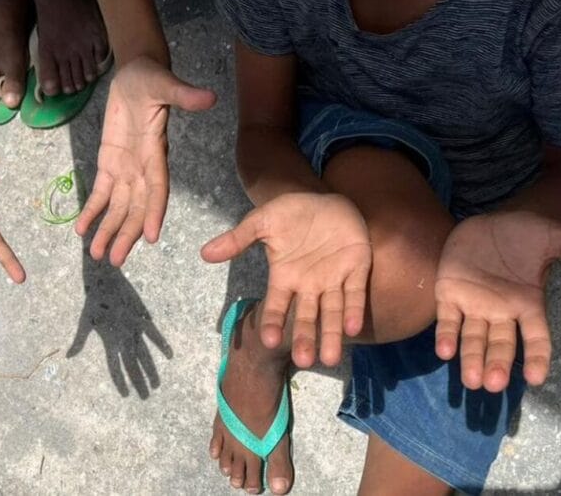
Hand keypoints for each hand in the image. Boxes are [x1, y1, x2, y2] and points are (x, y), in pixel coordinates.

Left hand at [75, 56, 216, 265]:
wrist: (138, 72)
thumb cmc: (153, 76)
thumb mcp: (165, 82)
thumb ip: (184, 94)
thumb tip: (210, 97)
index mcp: (156, 153)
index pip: (157, 188)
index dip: (154, 212)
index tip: (150, 237)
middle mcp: (142, 167)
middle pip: (136, 208)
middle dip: (126, 233)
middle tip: (114, 260)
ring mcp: (126, 167)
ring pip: (118, 207)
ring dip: (108, 230)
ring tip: (98, 255)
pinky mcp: (110, 162)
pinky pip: (100, 192)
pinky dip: (92, 211)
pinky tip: (81, 230)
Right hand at [201, 193, 371, 366]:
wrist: (323, 199)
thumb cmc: (290, 212)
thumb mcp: (261, 222)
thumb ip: (237, 239)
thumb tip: (204, 254)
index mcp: (285, 278)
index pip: (277, 306)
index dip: (274, 322)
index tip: (270, 341)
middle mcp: (309, 285)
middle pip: (306, 317)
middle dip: (305, 338)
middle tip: (305, 360)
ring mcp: (333, 279)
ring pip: (332, 312)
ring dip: (332, 335)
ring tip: (330, 359)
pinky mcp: (357, 269)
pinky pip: (355, 293)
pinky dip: (354, 309)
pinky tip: (353, 327)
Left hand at [434, 211, 560, 391]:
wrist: (488, 221)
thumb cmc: (523, 233)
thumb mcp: (554, 238)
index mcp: (527, 304)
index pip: (536, 337)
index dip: (536, 357)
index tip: (536, 378)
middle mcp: (500, 311)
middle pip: (500, 344)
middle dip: (497, 364)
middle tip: (494, 385)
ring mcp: (473, 304)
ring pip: (473, 338)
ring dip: (471, 359)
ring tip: (471, 380)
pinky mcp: (448, 294)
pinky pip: (447, 319)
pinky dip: (445, 335)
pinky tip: (444, 352)